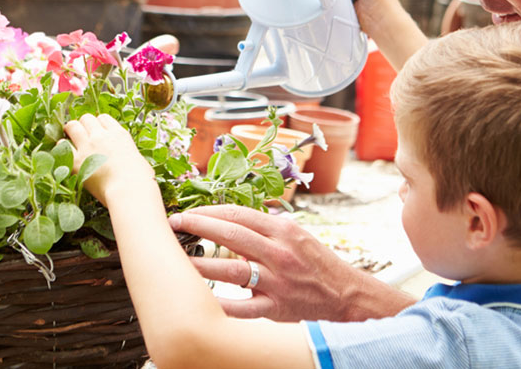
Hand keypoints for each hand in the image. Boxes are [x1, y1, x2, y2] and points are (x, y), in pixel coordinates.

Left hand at [63, 114, 154, 206]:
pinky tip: (65, 154)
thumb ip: (125, 152)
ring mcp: (87, 146)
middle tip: (82, 136)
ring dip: (70, 131)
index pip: (103, 118)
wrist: (128, 189)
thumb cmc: (139, 179)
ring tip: (70, 140)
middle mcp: (101, 136)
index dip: (99, 124)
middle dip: (83, 125)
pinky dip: (62, 147)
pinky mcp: (75, 161)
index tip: (98, 132)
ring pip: (72, 126)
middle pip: (86, 118)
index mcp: (118, 134)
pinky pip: (61, 145)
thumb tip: (121, 157)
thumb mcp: (136, 158)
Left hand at [170, 204, 413, 321]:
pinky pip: (242, 307)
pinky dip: (220, 304)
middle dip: (198, 227)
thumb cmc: (317, 264)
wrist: (345, 296)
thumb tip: (234, 216)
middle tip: (175, 224)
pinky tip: (199, 299)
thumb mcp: (297, 235)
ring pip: (231, 270)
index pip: (239, 214)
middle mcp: (279, 253)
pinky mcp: (275, 308)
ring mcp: (277, 282)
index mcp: (284, 231)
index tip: (189, 212)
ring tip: (177, 260)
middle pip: (231, 235)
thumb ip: (267, 226)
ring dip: (200, 264)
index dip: (210, 212)